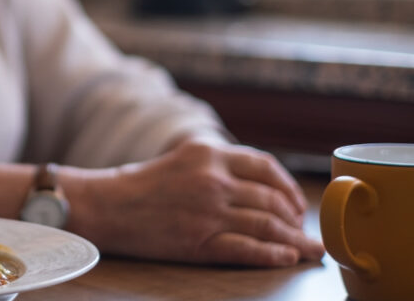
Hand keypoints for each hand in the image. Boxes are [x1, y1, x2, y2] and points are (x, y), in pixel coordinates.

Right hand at [65, 141, 325, 266]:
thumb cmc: (140, 185)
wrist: (105, 205)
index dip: (288, 187)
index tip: (296, 203)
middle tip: (304, 231)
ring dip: (294, 240)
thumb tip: (257, 185)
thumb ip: (216, 165)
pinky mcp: (200, 241)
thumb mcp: (181, 159)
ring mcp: (208, 212)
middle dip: (295, 219)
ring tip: (308, 249)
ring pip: (267, 226)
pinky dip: (273, 255)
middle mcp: (213, 180)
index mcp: (209, 154)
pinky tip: (287, 258)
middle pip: (271, 200)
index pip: (265, 167)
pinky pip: (248, 249)